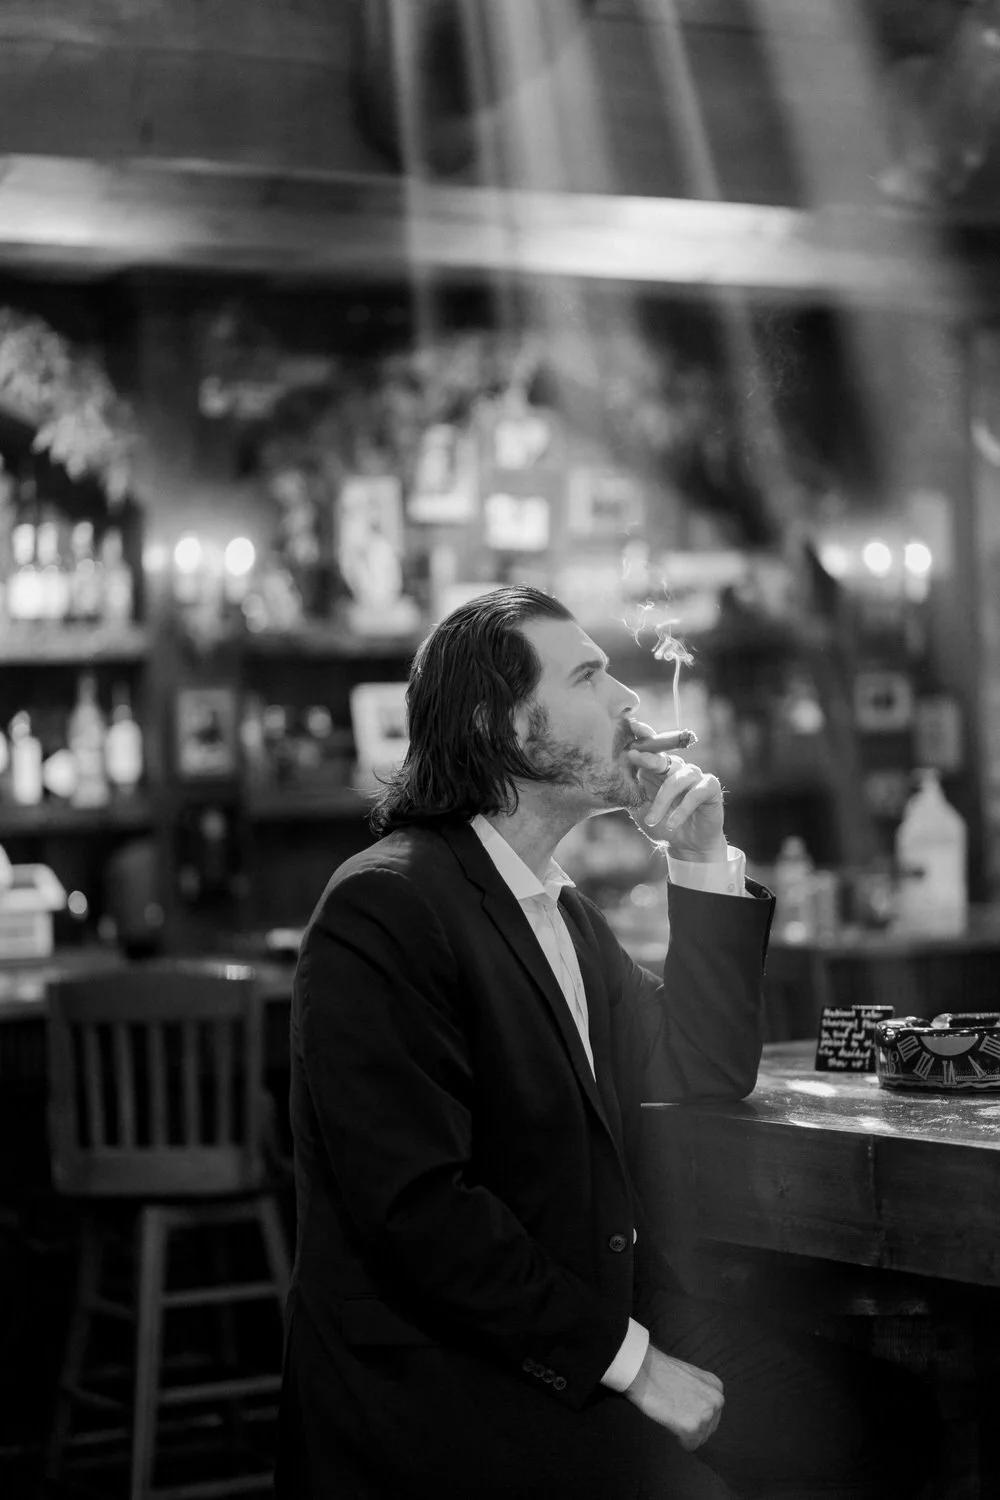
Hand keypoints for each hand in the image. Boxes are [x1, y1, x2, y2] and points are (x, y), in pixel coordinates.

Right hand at [624, 1344, 723, 1449]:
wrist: (643, 1369)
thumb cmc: (660, 1372)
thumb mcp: (691, 1377)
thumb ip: (702, 1393)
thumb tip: (699, 1410)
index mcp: (716, 1386)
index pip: (712, 1414)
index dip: (694, 1414)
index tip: (682, 1407)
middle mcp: (716, 1401)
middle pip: (708, 1429)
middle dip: (692, 1425)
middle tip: (674, 1412)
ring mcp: (706, 1414)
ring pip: (699, 1438)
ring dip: (685, 1432)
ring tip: (671, 1414)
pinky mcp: (692, 1427)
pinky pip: (689, 1445)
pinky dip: (679, 1439)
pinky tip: (670, 1422)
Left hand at [626, 725, 725, 859]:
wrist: (686, 845)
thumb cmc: (661, 824)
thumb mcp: (641, 808)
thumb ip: (632, 791)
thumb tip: (614, 774)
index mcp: (659, 769)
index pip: (652, 748)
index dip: (644, 735)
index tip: (632, 725)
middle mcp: (677, 768)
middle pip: (664, 758)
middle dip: (649, 758)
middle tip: (634, 757)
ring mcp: (695, 775)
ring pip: (677, 779)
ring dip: (662, 801)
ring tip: (652, 821)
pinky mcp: (710, 787)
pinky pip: (695, 793)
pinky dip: (682, 809)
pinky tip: (672, 823)